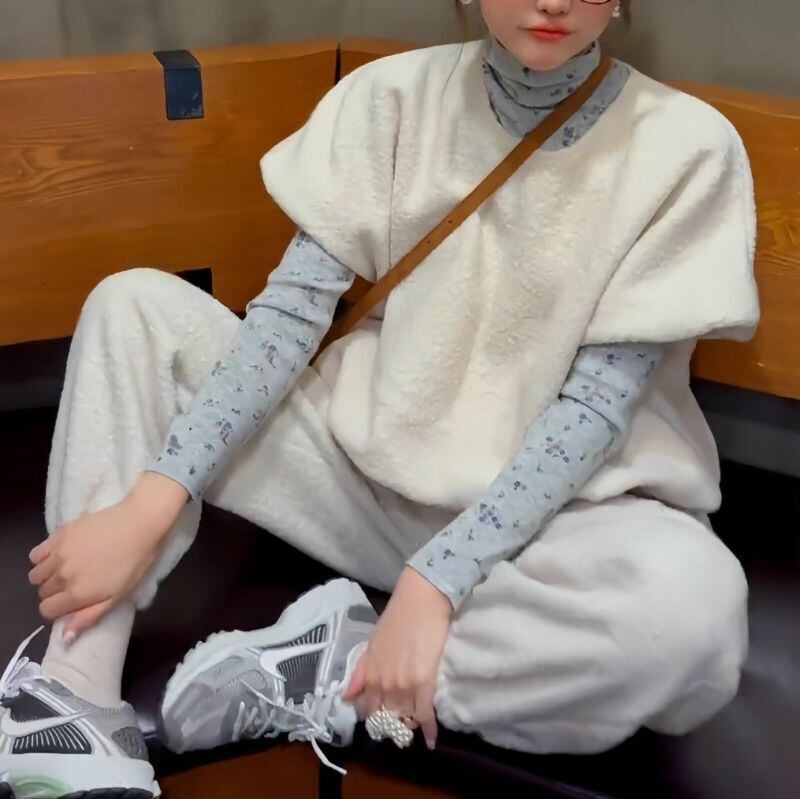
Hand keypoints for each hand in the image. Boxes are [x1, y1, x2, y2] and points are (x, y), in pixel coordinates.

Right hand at [28, 472, 187, 637]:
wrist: (140, 523)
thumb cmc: (136, 562)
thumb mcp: (119, 595)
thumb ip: (89, 616)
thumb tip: (65, 637)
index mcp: (77, 593)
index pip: (47, 610)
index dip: (57, 610)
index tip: (70, 603)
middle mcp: (62, 575)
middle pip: (43, 592)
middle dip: (55, 593)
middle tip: (74, 584)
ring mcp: (58, 553)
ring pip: (36, 574)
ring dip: (47, 576)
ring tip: (66, 570)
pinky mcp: (59, 534)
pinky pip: (36, 553)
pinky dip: (43, 558)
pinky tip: (60, 555)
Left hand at [344, 566, 452, 749]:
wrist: (420, 600)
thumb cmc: (398, 616)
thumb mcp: (373, 644)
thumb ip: (361, 671)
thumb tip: (348, 696)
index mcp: (369, 673)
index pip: (368, 709)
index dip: (375, 717)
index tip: (383, 720)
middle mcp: (383, 683)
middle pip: (387, 716)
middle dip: (393, 724)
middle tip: (401, 726)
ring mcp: (403, 685)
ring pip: (406, 717)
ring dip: (410, 724)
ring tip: (416, 726)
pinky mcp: (424, 683)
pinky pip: (425, 714)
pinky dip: (428, 730)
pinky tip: (432, 741)